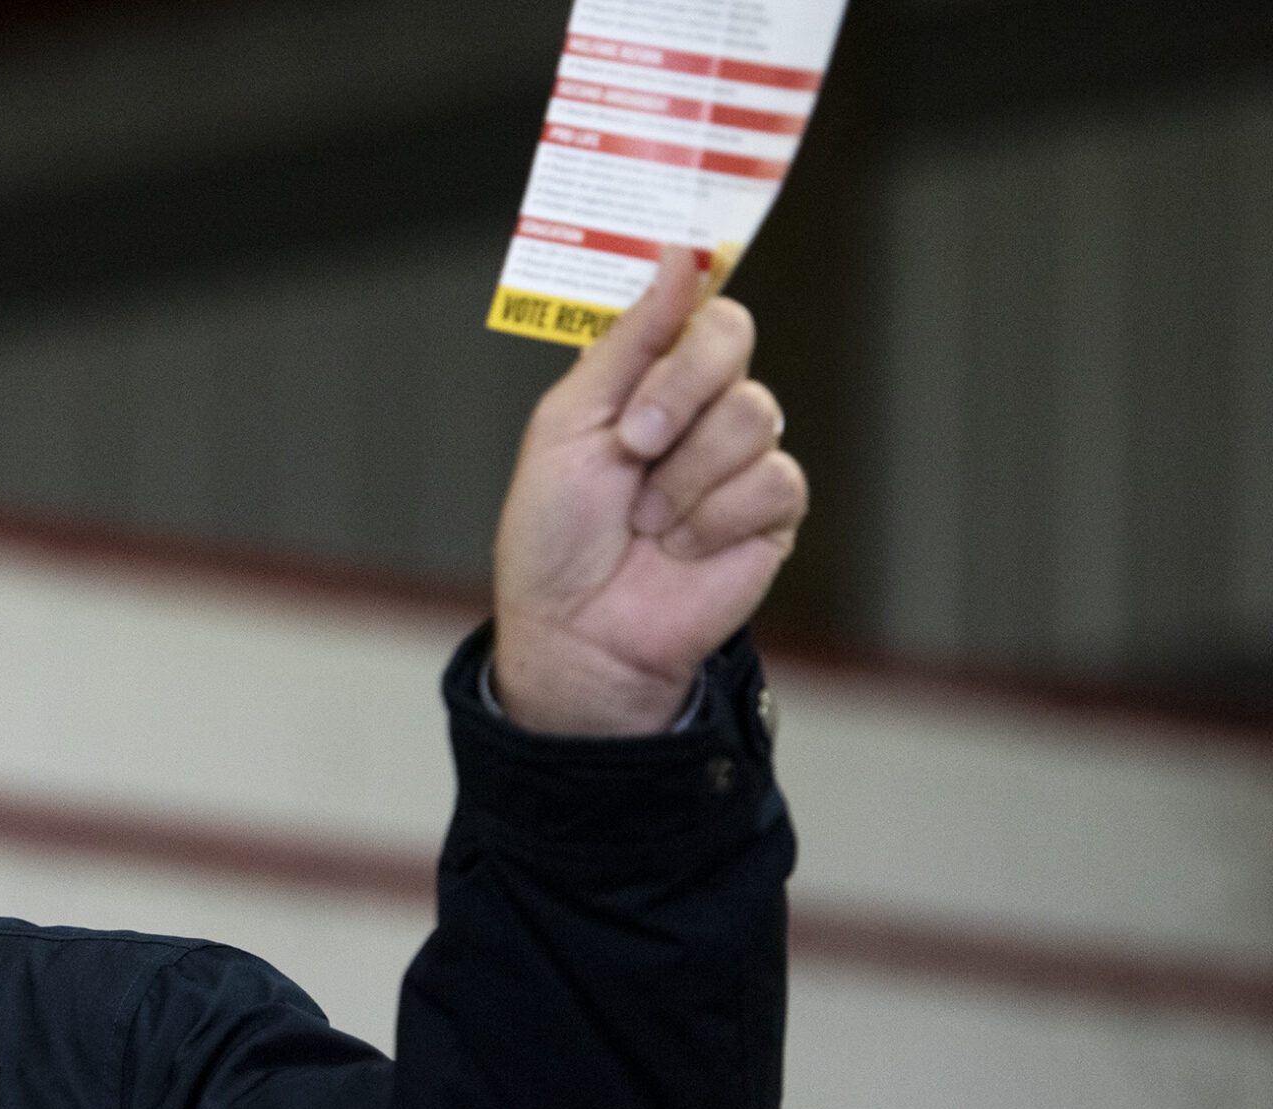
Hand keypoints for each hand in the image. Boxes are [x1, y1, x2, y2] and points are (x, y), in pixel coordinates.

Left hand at [490, 250, 807, 734]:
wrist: (578, 629)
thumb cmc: (556, 535)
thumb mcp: (569, 424)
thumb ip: (627, 341)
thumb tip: (678, 257)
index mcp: (649, 378)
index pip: (697, 306)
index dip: (686, 312)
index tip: (657, 333)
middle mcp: (702, 406)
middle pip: (733, 340)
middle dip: (678, 392)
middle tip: (633, 444)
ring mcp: (741, 457)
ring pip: (755, 415)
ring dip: (685, 475)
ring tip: (646, 520)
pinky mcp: (773, 511)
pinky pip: (773, 481)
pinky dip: (714, 517)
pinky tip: (681, 546)